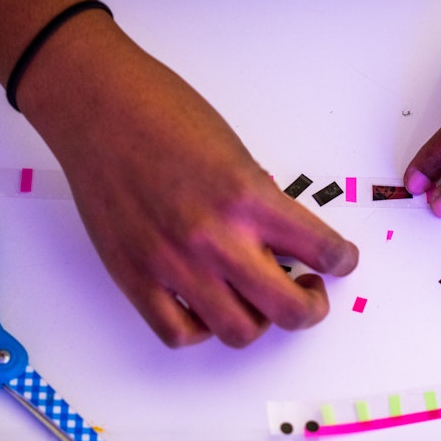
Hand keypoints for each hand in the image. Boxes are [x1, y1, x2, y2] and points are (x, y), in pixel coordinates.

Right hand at [19, 12, 358, 346]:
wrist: (98, 107)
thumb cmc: (164, 114)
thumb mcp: (236, 153)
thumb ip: (260, 204)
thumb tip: (281, 245)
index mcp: (250, 197)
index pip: (322, 250)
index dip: (342, 261)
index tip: (341, 261)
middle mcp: (215, 237)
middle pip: (289, 310)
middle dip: (311, 307)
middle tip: (309, 291)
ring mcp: (172, 263)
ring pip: (238, 332)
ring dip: (260, 321)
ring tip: (258, 298)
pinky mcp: (134, 277)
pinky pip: (179, 333)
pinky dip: (202, 329)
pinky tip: (208, 305)